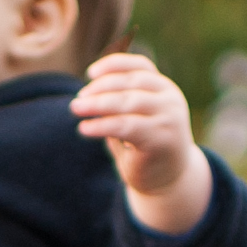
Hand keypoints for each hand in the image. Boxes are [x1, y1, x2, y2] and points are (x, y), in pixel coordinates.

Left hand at [76, 52, 211, 234]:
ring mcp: (169, 118)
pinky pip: (127, 126)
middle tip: (78, 99)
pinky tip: (84, 128)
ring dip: (99, 104)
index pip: (140, 66)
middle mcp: (170, 99)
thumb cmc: (144, 148)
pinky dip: (103, 126)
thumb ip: (119, 103)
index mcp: (164, 89)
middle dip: (101, 88)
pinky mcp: (162, 139)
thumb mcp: (133, 119)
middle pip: (132, 82)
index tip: (90, 73)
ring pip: (129, 102)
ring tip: (76, 108)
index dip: (114, 65)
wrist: (168, 182)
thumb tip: (87, 94)